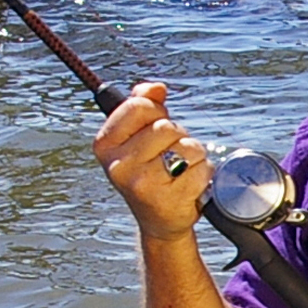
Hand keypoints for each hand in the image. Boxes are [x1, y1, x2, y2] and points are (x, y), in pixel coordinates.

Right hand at [94, 80, 208, 241]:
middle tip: (168, 156)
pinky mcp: (168, 199)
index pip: (138, 106)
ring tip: (180, 170)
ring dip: (192, 155)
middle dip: (176, 137)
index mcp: (105, 145)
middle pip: (165, 127)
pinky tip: (189, 185)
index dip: (155, 111)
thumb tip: (156, 88)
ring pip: (186, 147)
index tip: (154, 125)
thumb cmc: (150, 170)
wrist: (160, 219)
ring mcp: (142, 184)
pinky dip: (202, 174)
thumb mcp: (138, 135)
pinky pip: (200, 169)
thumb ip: (143, 103)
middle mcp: (118, 165)